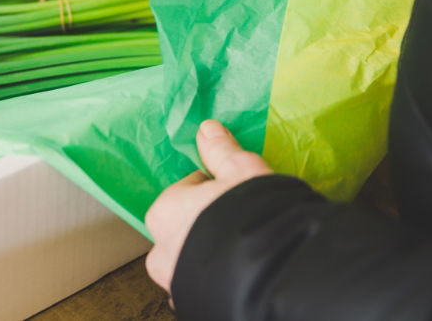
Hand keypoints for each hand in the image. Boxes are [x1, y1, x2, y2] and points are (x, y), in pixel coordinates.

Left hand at [144, 120, 272, 296]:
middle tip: (236, 218)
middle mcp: (161, 250)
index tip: (232, 190)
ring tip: (238, 248)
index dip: (211, 188)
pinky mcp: (193, 303)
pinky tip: (236, 272)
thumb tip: (207, 129)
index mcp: (165, 212)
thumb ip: (221, 151)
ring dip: (205, 253)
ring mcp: (175, 282)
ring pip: (187, 260)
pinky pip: (200, 285)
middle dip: (203, 223)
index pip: (185, 191)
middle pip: (181, 228)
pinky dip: (213, 278)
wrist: (270, 273)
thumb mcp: (241, 172)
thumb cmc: (250, 213)